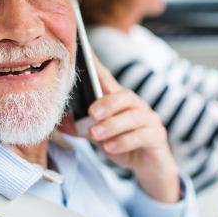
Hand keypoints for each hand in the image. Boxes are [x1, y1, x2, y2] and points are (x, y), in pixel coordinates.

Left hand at [86, 57, 180, 203]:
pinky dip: (124, 141)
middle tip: (91, 113)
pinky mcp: (157, 135)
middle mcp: (136, 105)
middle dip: (107, 103)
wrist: (148, 165)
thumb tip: (61, 123)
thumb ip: (82, 128)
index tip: (84, 51)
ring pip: (132, 117)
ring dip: (112, 125)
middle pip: (124, 96)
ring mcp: (148, 119)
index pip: (106, 79)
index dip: (96, 64)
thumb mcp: (98, 136)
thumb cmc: (121, 144)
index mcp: (118, 100)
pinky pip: (142, 135)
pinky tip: (110, 148)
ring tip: (95, 134)